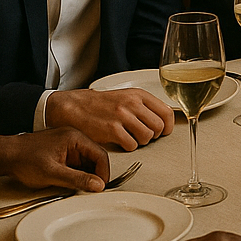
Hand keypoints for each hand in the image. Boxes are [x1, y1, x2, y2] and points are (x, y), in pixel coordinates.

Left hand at [0, 128, 108, 191]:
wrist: (5, 155)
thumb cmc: (24, 159)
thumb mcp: (53, 173)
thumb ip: (77, 179)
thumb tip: (98, 185)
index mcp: (74, 138)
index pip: (100, 154)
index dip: (104, 172)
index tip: (102, 187)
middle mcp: (73, 138)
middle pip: (94, 158)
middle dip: (95, 175)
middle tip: (92, 190)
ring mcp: (67, 145)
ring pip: (86, 162)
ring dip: (85, 175)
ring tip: (80, 187)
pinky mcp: (61, 152)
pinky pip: (76, 164)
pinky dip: (76, 174)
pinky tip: (71, 183)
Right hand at [48, 87, 174, 149]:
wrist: (72, 107)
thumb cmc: (98, 104)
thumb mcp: (125, 97)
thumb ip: (144, 106)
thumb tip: (163, 119)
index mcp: (138, 94)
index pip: (167, 112)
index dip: (168, 126)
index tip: (163, 132)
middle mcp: (132, 103)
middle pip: (159, 127)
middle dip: (153, 136)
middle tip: (142, 136)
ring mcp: (122, 116)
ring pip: (148, 137)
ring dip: (141, 142)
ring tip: (130, 138)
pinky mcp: (112, 129)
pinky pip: (132, 145)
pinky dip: (128, 147)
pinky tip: (120, 141)